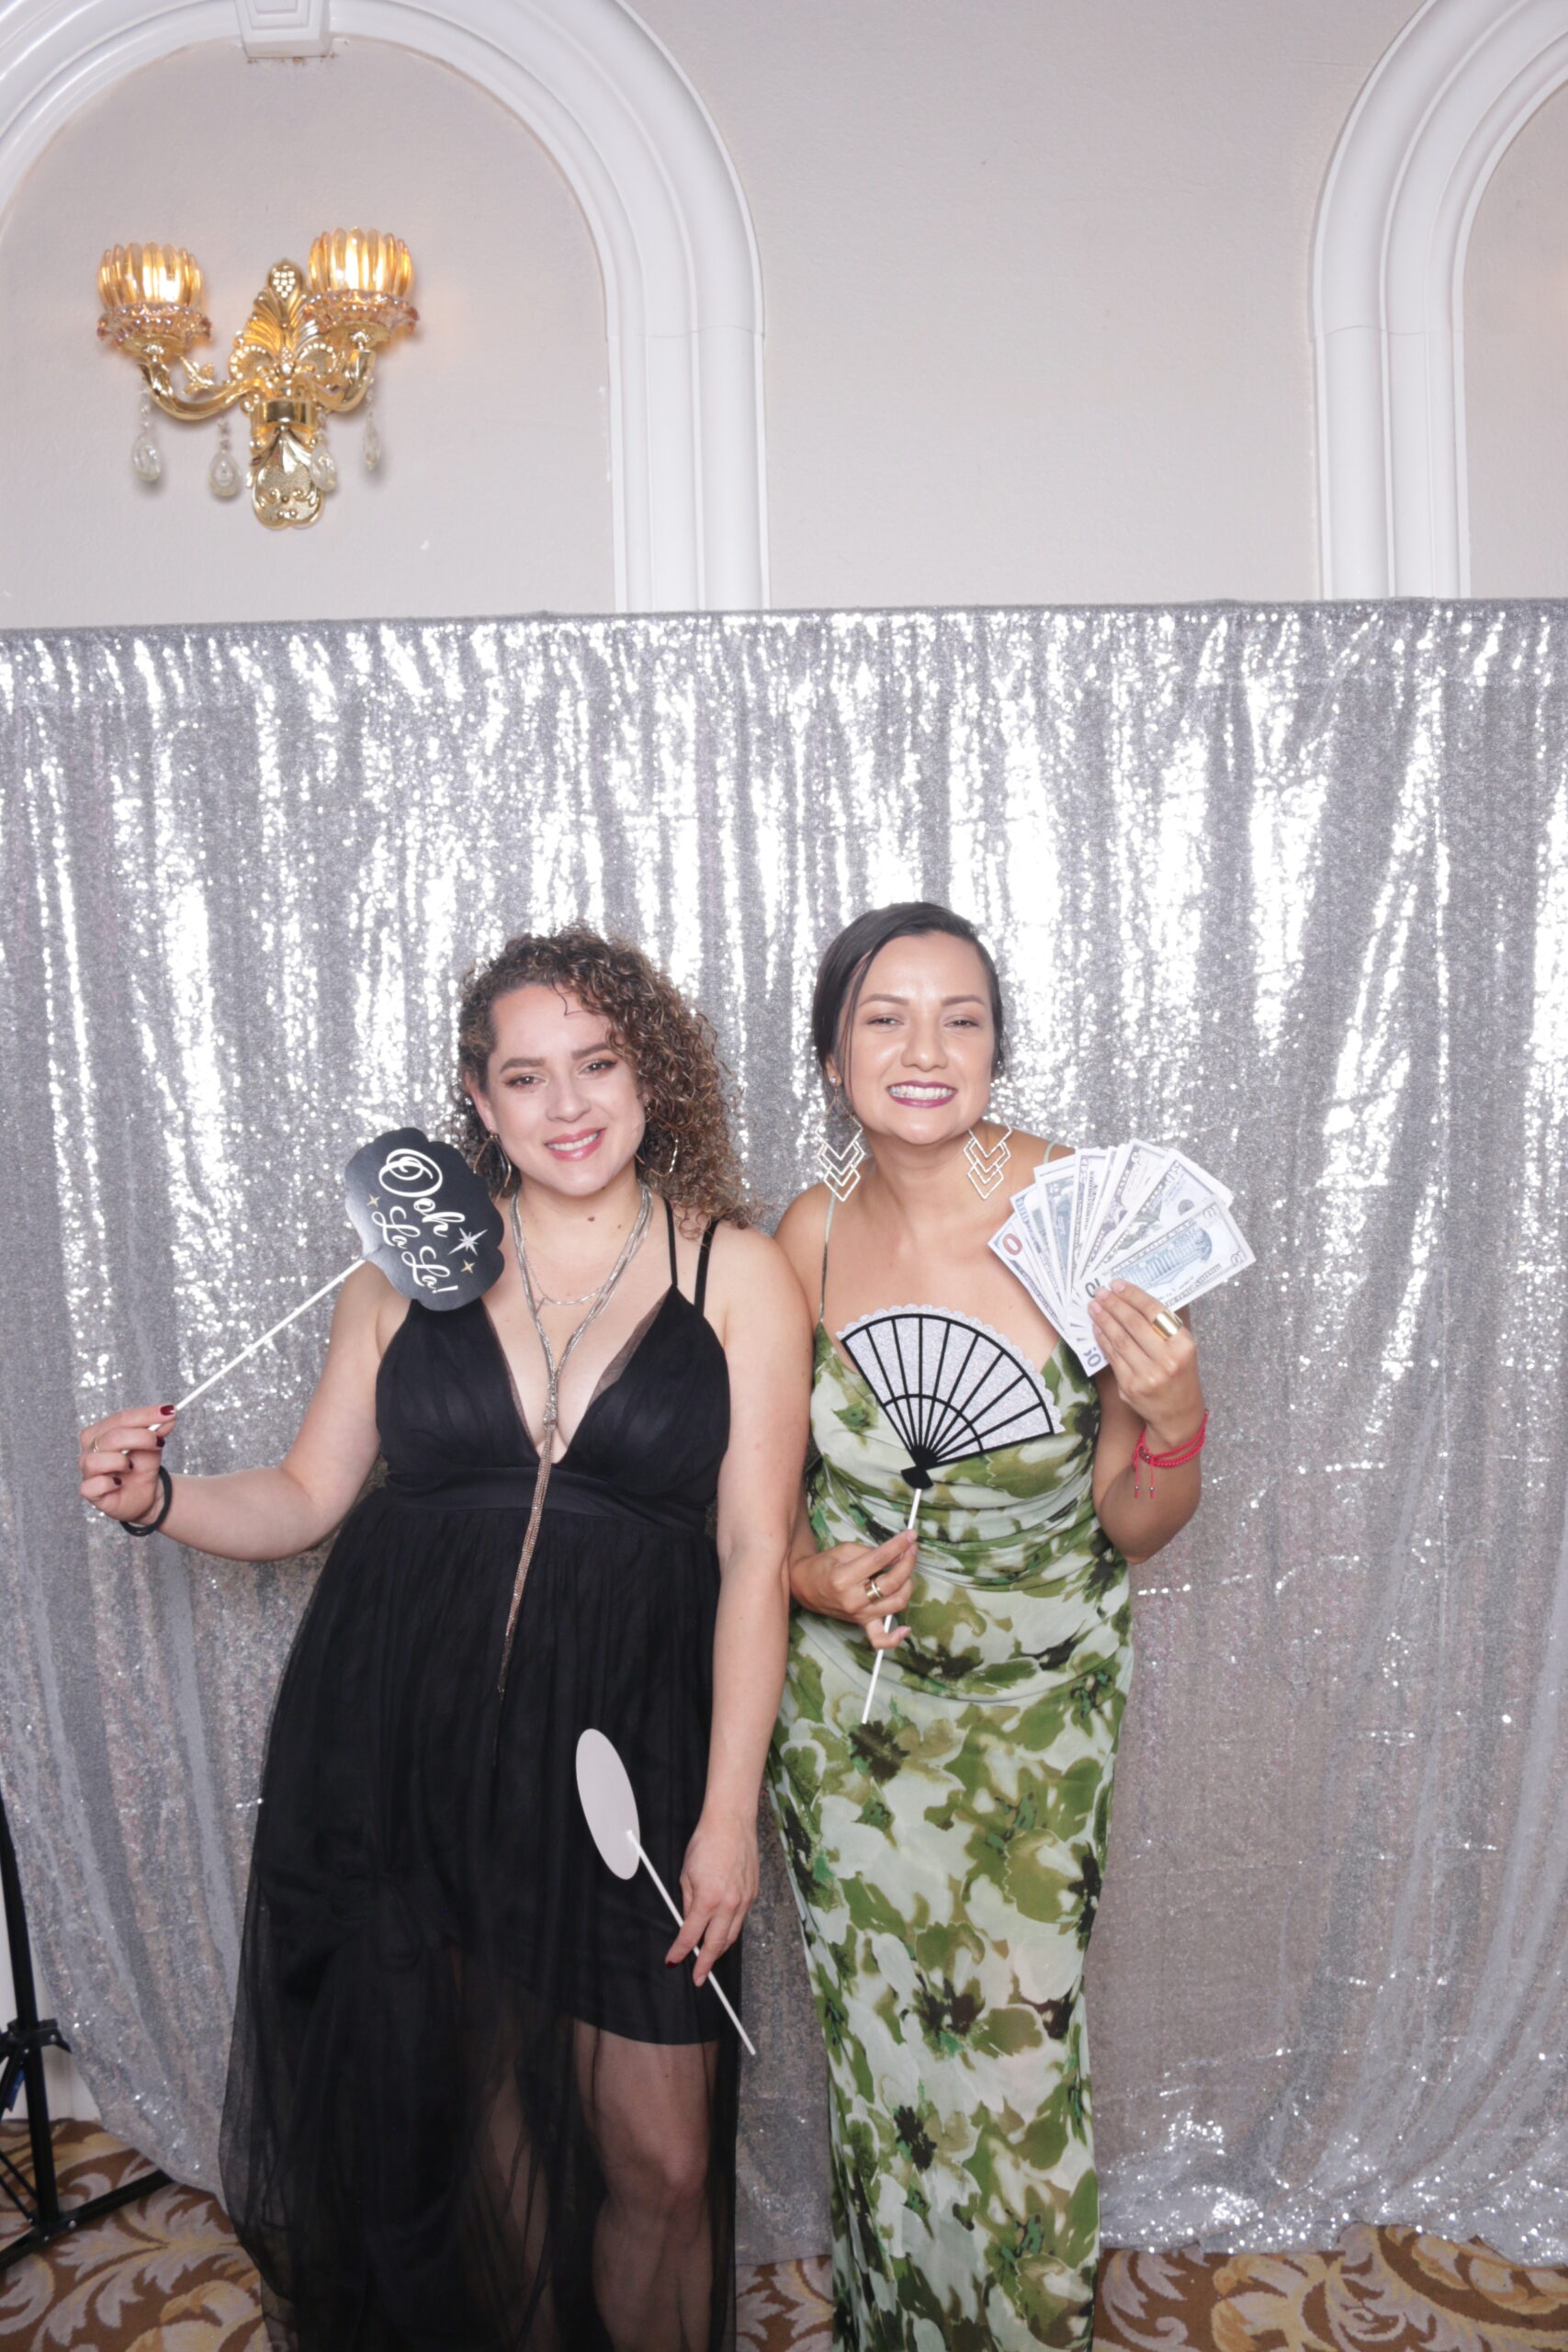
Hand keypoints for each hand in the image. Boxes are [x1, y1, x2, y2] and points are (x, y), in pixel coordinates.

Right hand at [78, 1405, 176, 1522]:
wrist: (145, 1493)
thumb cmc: (142, 1465)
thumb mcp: (153, 1445)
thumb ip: (158, 1430)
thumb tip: (168, 1414)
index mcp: (100, 1431)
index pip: (121, 1418)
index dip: (145, 1415)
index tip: (169, 1412)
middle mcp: (89, 1449)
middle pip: (111, 1437)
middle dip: (140, 1437)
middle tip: (160, 1442)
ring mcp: (88, 1471)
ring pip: (95, 1461)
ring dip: (120, 1461)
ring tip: (132, 1466)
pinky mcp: (89, 1492)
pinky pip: (92, 1485)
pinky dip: (108, 1483)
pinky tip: (119, 1483)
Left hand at [666, 1809, 757, 1986]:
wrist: (731, 1823)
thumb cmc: (706, 1843)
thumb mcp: (686, 1874)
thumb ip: (688, 1901)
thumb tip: (689, 1921)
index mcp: (708, 1899)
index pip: (691, 1935)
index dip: (680, 1951)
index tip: (673, 1960)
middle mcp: (729, 1904)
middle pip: (716, 1944)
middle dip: (706, 1963)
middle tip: (699, 1978)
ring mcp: (744, 1900)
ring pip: (732, 1935)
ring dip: (720, 1949)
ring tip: (709, 1959)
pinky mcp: (752, 1893)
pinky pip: (740, 1920)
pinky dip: (730, 1930)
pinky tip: (723, 1932)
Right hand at [790, 1526, 916, 1649]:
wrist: (806, 1587)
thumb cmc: (825, 1566)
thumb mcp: (843, 1550)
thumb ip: (870, 1552)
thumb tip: (897, 1553)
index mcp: (843, 1577)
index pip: (879, 1559)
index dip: (899, 1545)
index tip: (911, 1535)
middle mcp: (852, 1599)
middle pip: (891, 1583)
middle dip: (907, 1563)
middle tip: (911, 1550)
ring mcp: (858, 1614)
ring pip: (895, 1604)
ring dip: (908, 1585)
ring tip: (907, 1572)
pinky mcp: (861, 1623)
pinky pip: (879, 1639)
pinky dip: (895, 1638)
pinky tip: (906, 1629)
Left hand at [1087, 1281, 1203, 1449]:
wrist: (1178, 1416)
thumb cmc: (1179, 1376)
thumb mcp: (1183, 1349)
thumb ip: (1165, 1327)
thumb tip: (1136, 1297)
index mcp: (1183, 1345)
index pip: (1154, 1312)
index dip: (1133, 1296)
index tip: (1117, 1285)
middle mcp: (1167, 1360)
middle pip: (1134, 1324)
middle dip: (1114, 1305)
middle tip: (1100, 1292)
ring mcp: (1148, 1375)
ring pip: (1120, 1340)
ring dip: (1104, 1320)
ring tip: (1094, 1307)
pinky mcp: (1130, 1387)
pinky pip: (1113, 1357)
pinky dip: (1103, 1340)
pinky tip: (1097, 1328)